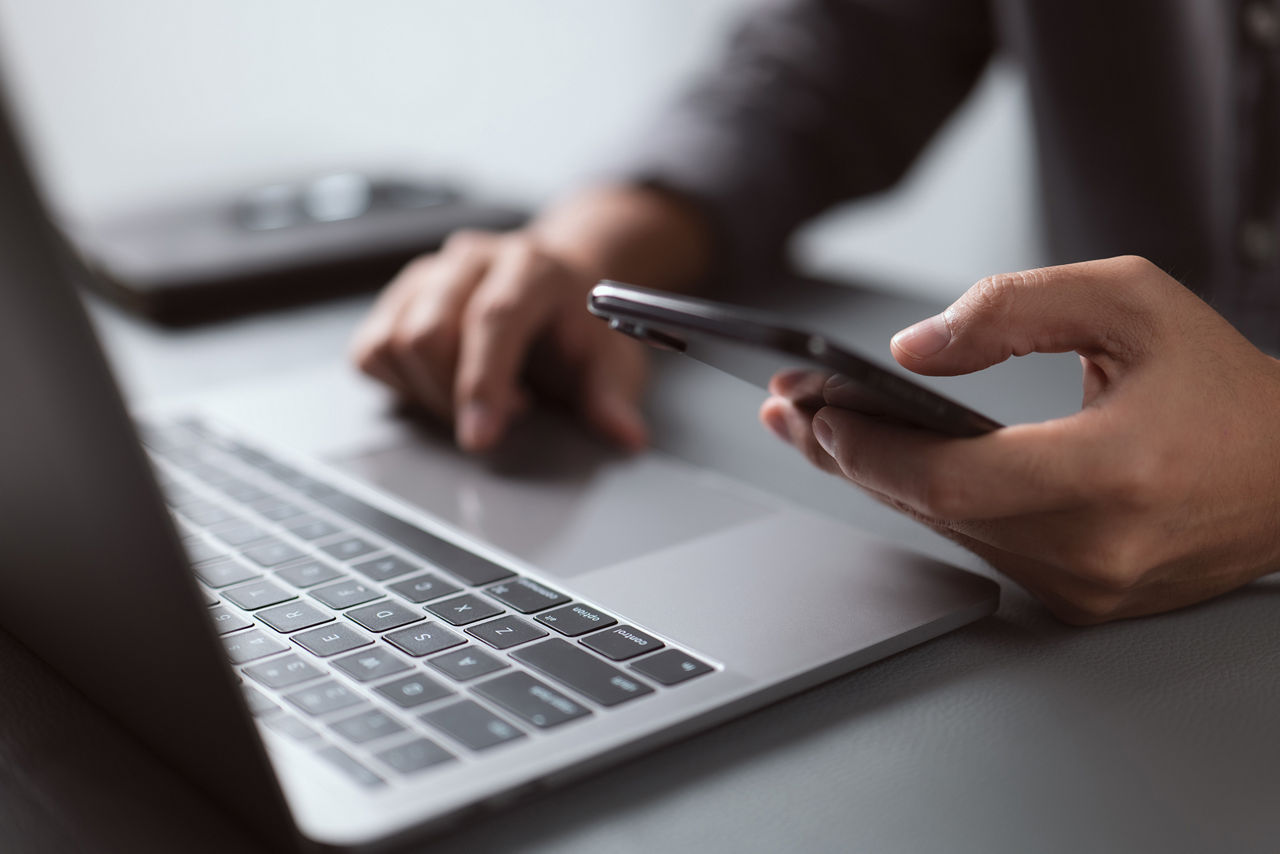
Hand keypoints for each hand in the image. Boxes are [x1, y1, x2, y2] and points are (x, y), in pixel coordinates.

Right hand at [350, 186, 710, 451]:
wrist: (557, 279)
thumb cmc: (579, 323)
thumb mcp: (611, 359)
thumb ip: (612, 397)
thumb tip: (627, 436)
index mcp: (532, 267)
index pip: (495, 319)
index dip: (483, 383)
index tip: (482, 439)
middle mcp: (473, 260)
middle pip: (429, 332)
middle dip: (453, 396)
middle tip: (498, 419)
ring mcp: (428, 274)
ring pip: (392, 343)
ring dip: (427, 394)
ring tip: (473, 399)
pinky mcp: (396, 297)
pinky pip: (369, 351)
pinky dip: (399, 385)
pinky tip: (441, 388)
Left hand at [761, 256, 1279, 623]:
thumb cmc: (1223, 384)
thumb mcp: (1131, 301)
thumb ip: (1014, 310)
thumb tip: (914, 350)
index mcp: (1115, 476)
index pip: (953, 480)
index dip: (871, 448)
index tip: (815, 408)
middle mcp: (1097, 550)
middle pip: (932, 510)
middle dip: (849, 456)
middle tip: (792, 411)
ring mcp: (1088, 587)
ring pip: (948, 531)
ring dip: (880, 478)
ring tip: (821, 427)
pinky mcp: (1081, 599)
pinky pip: (979, 545)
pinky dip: (931, 502)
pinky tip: (891, 463)